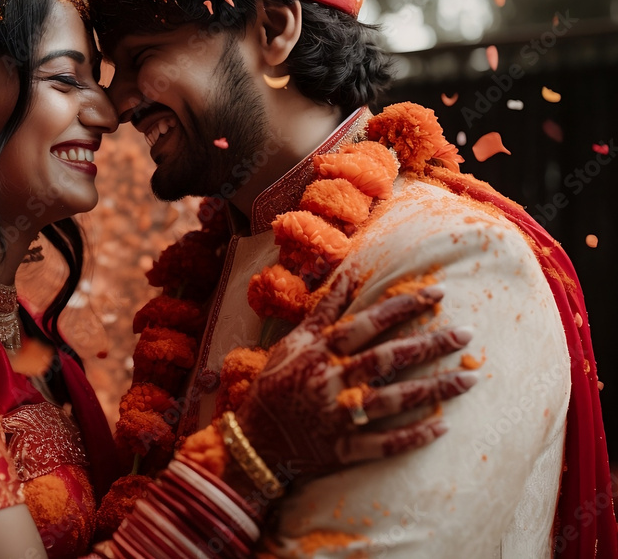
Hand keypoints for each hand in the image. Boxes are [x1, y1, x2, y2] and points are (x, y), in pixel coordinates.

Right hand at [235, 272, 476, 479]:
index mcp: (321, 352)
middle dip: (430, 345)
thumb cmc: (275, 385)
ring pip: (394, 400)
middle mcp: (332, 381)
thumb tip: (349, 275)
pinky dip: (414, 437)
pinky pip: (384, 444)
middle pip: (388, 358)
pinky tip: (444, 426)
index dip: (403, 306)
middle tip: (468, 333)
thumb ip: (323, 312)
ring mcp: (339, 416)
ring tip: (471, 378)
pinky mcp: (344, 449)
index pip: (368, 323)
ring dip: (434, 389)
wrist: (254, 441)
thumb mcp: (293, 343)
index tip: (439, 293)